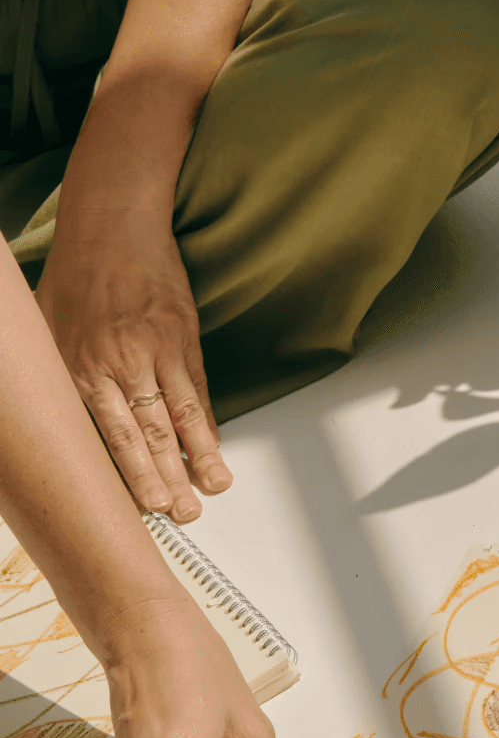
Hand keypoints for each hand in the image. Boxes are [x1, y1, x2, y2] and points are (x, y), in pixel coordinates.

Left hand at [34, 206, 231, 523]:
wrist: (115, 224)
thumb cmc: (78, 272)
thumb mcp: (44, 326)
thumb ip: (57, 375)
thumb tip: (52, 416)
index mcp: (81, 366)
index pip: (109, 434)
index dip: (131, 474)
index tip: (145, 505)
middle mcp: (120, 363)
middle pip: (148, 434)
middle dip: (167, 479)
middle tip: (182, 513)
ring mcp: (157, 352)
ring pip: (180, 417)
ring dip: (198, 458)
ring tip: (213, 488)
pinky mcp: (184, 340)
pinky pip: (198, 392)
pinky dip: (208, 425)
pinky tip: (215, 450)